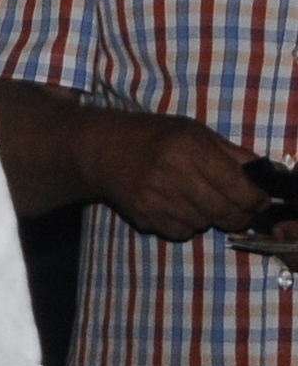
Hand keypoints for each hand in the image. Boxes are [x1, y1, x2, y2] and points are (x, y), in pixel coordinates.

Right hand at [83, 110, 272, 239]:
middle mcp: (172, 174)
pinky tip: (176, 207)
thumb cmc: (154, 137)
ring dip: (208, 217)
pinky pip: (180, 233)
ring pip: (203, 225)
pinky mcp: (143, 216)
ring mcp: (155, 198)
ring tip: (196, 200)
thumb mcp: (194, 133)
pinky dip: (186, 225)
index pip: (236, 185)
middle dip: (240, 216)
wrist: (102, 151)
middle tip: (241, 211)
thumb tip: (264, 175)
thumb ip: (231, 154)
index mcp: (189, 148)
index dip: (255, 199)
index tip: (259, 201)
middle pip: (224, 212)